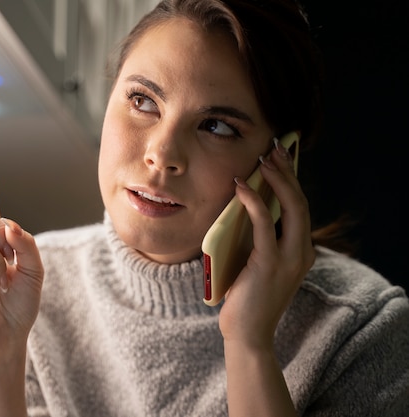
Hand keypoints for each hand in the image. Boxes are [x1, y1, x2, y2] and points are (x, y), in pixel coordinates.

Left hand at [218, 142, 314, 349]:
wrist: (247, 333)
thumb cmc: (247, 296)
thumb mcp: (258, 261)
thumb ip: (261, 238)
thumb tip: (247, 203)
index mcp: (301, 251)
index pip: (301, 207)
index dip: (292, 179)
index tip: (281, 156)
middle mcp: (302, 252)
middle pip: (301, 201)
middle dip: (288, 171)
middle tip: (275, 148)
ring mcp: (290, 258)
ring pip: (292, 207)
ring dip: (277, 179)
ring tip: (263, 159)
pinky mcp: (270, 263)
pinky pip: (264, 223)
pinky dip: (254, 200)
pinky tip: (241, 185)